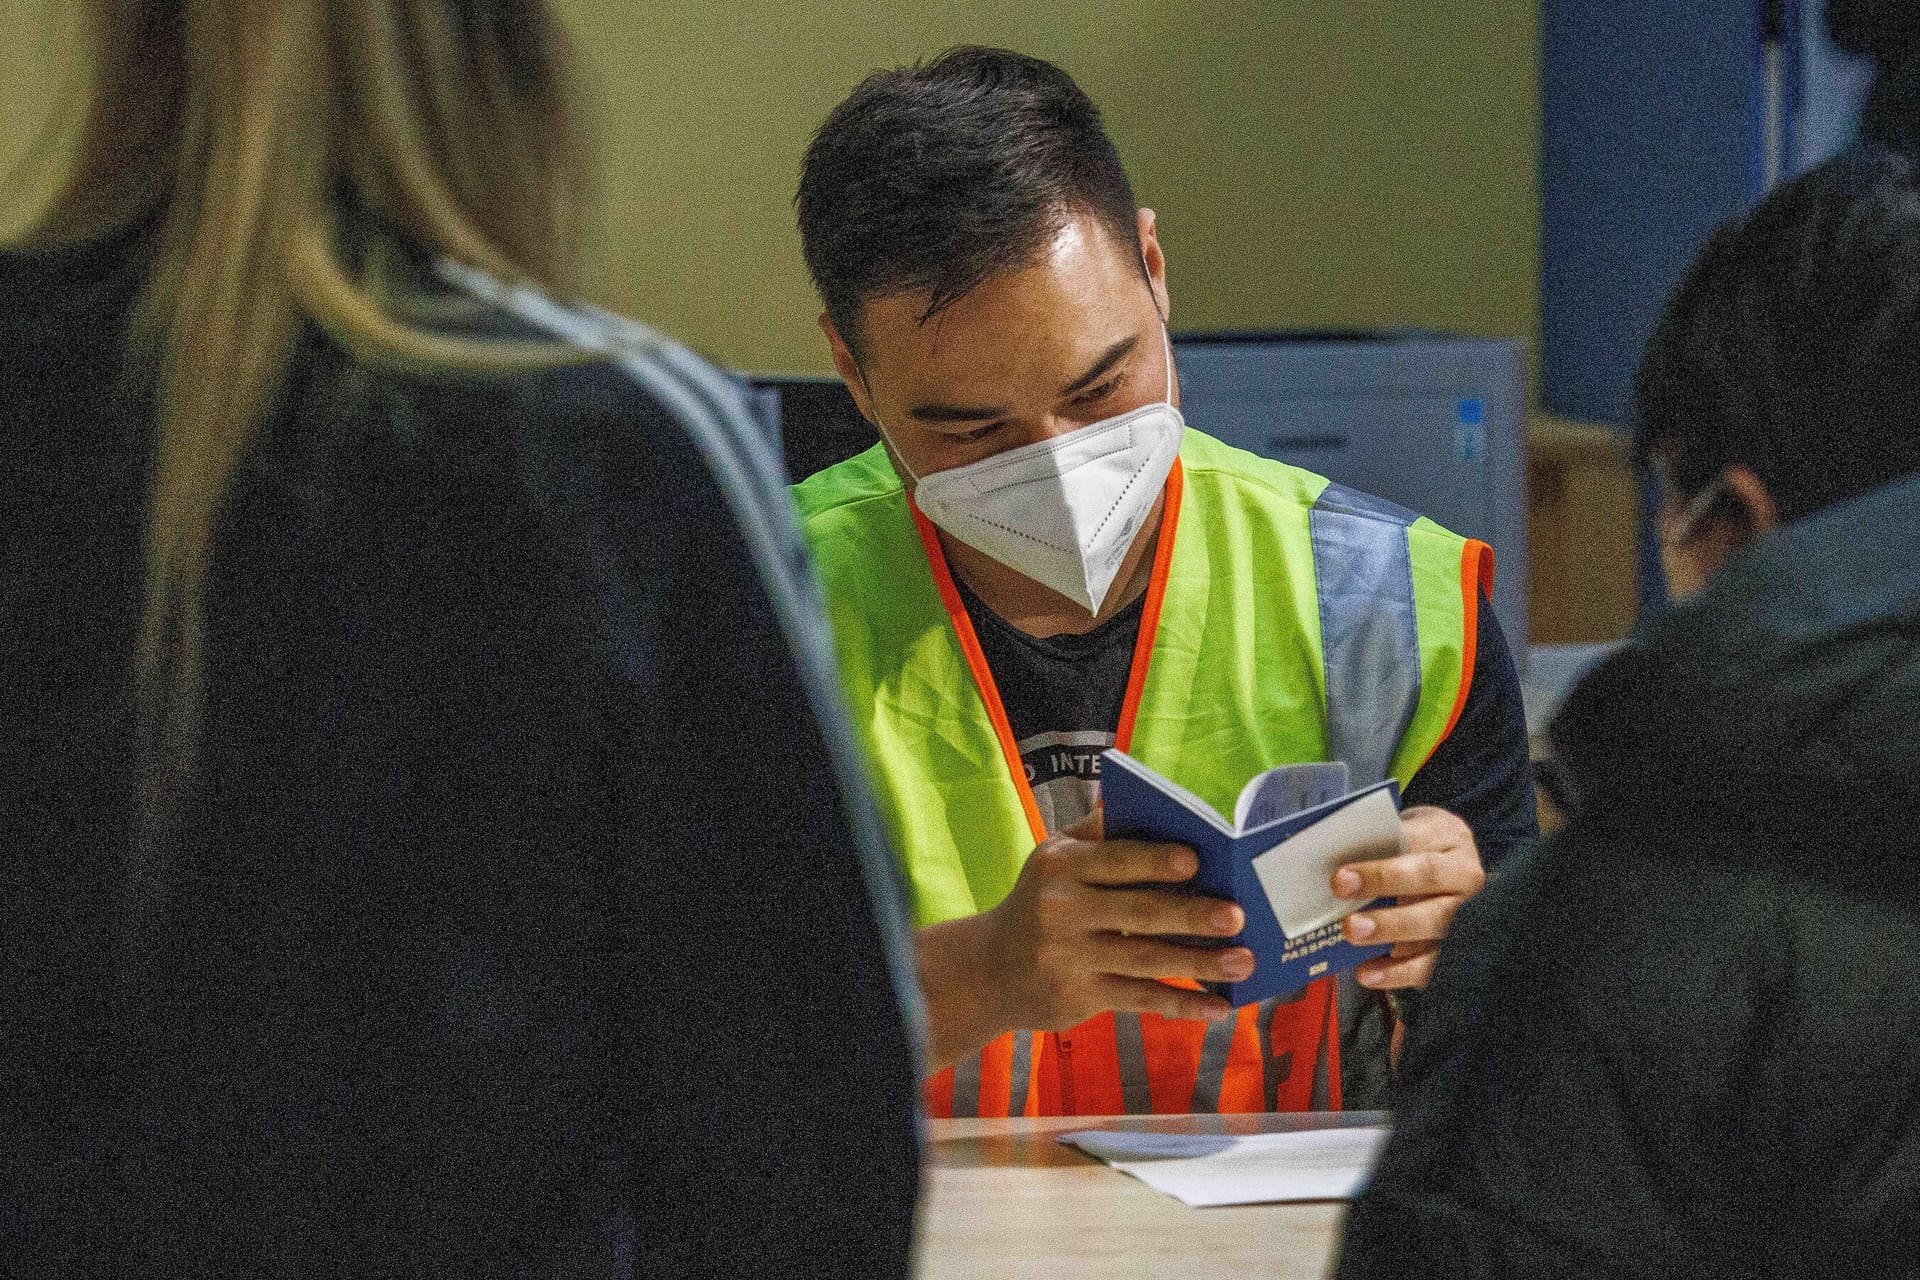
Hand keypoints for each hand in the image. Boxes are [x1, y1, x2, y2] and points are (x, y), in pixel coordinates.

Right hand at [916, 810, 1247, 1067]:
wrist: (987, 970)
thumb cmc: (1038, 901)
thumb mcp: (1053, 857)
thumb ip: (1097, 830)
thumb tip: (1139, 796)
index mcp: (1061, 868)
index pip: (1114, 860)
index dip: (1155, 861)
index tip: (1196, 859)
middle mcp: (1062, 912)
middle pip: (1138, 913)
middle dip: (1191, 915)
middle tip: (1237, 916)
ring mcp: (1070, 959)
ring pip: (1146, 961)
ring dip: (1200, 963)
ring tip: (1243, 960)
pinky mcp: (1080, 997)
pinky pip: (1140, 999)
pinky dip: (1182, 1004)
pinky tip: (1218, 1007)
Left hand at [1332, 806, 1485, 990]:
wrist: (1445, 860)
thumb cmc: (1412, 845)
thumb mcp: (1399, 830)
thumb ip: (1373, 842)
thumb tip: (1325, 857)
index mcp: (1448, 836)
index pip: (1416, 844)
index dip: (1380, 863)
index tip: (1341, 876)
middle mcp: (1464, 874)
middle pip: (1428, 880)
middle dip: (1384, 888)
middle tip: (1344, 903)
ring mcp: (1466, 913)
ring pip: (1434, 925)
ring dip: (1390, 931)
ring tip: (1352, 934)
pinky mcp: (1457, 949)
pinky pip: (1431, 964)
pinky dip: (1398, 972)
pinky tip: (1368, 972)